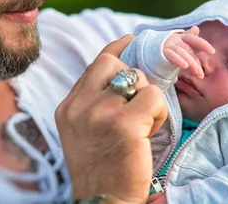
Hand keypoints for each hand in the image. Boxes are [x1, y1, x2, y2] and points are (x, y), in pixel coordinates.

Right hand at [55, 35, 168, 203]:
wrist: (103, 202)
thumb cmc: (101, 169)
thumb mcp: (83, 131)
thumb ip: (93, 101)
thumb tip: (120, 70)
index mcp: (69, 107)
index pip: (96, 64)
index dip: (116, 51)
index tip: (130, 41)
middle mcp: (80, 106)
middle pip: (115, 65)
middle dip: (134, 79)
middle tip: (138, 106)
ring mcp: (101, 113)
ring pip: (138, 80)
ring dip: (147, 101)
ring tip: (141, 128)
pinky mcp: (124, 123)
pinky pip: (153, 97)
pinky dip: (158, 113)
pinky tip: (148, 133)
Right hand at [163, 26, 214, 78]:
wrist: (146, 52)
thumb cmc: (166, 49)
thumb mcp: (178, 44)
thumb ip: (188, 38)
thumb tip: (196, 28)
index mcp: (180, 37)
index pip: (193, 39)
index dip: (203, 44)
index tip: (212, 51)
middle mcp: (174, 40)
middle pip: (188, 50)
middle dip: (196, 62)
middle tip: (201, 75)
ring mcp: (167, 45)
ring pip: (181, 53)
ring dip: (190, 63)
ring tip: (198, 74)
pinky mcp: (161, 52)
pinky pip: (171, 55)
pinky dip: (178, 60)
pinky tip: (185, 66)